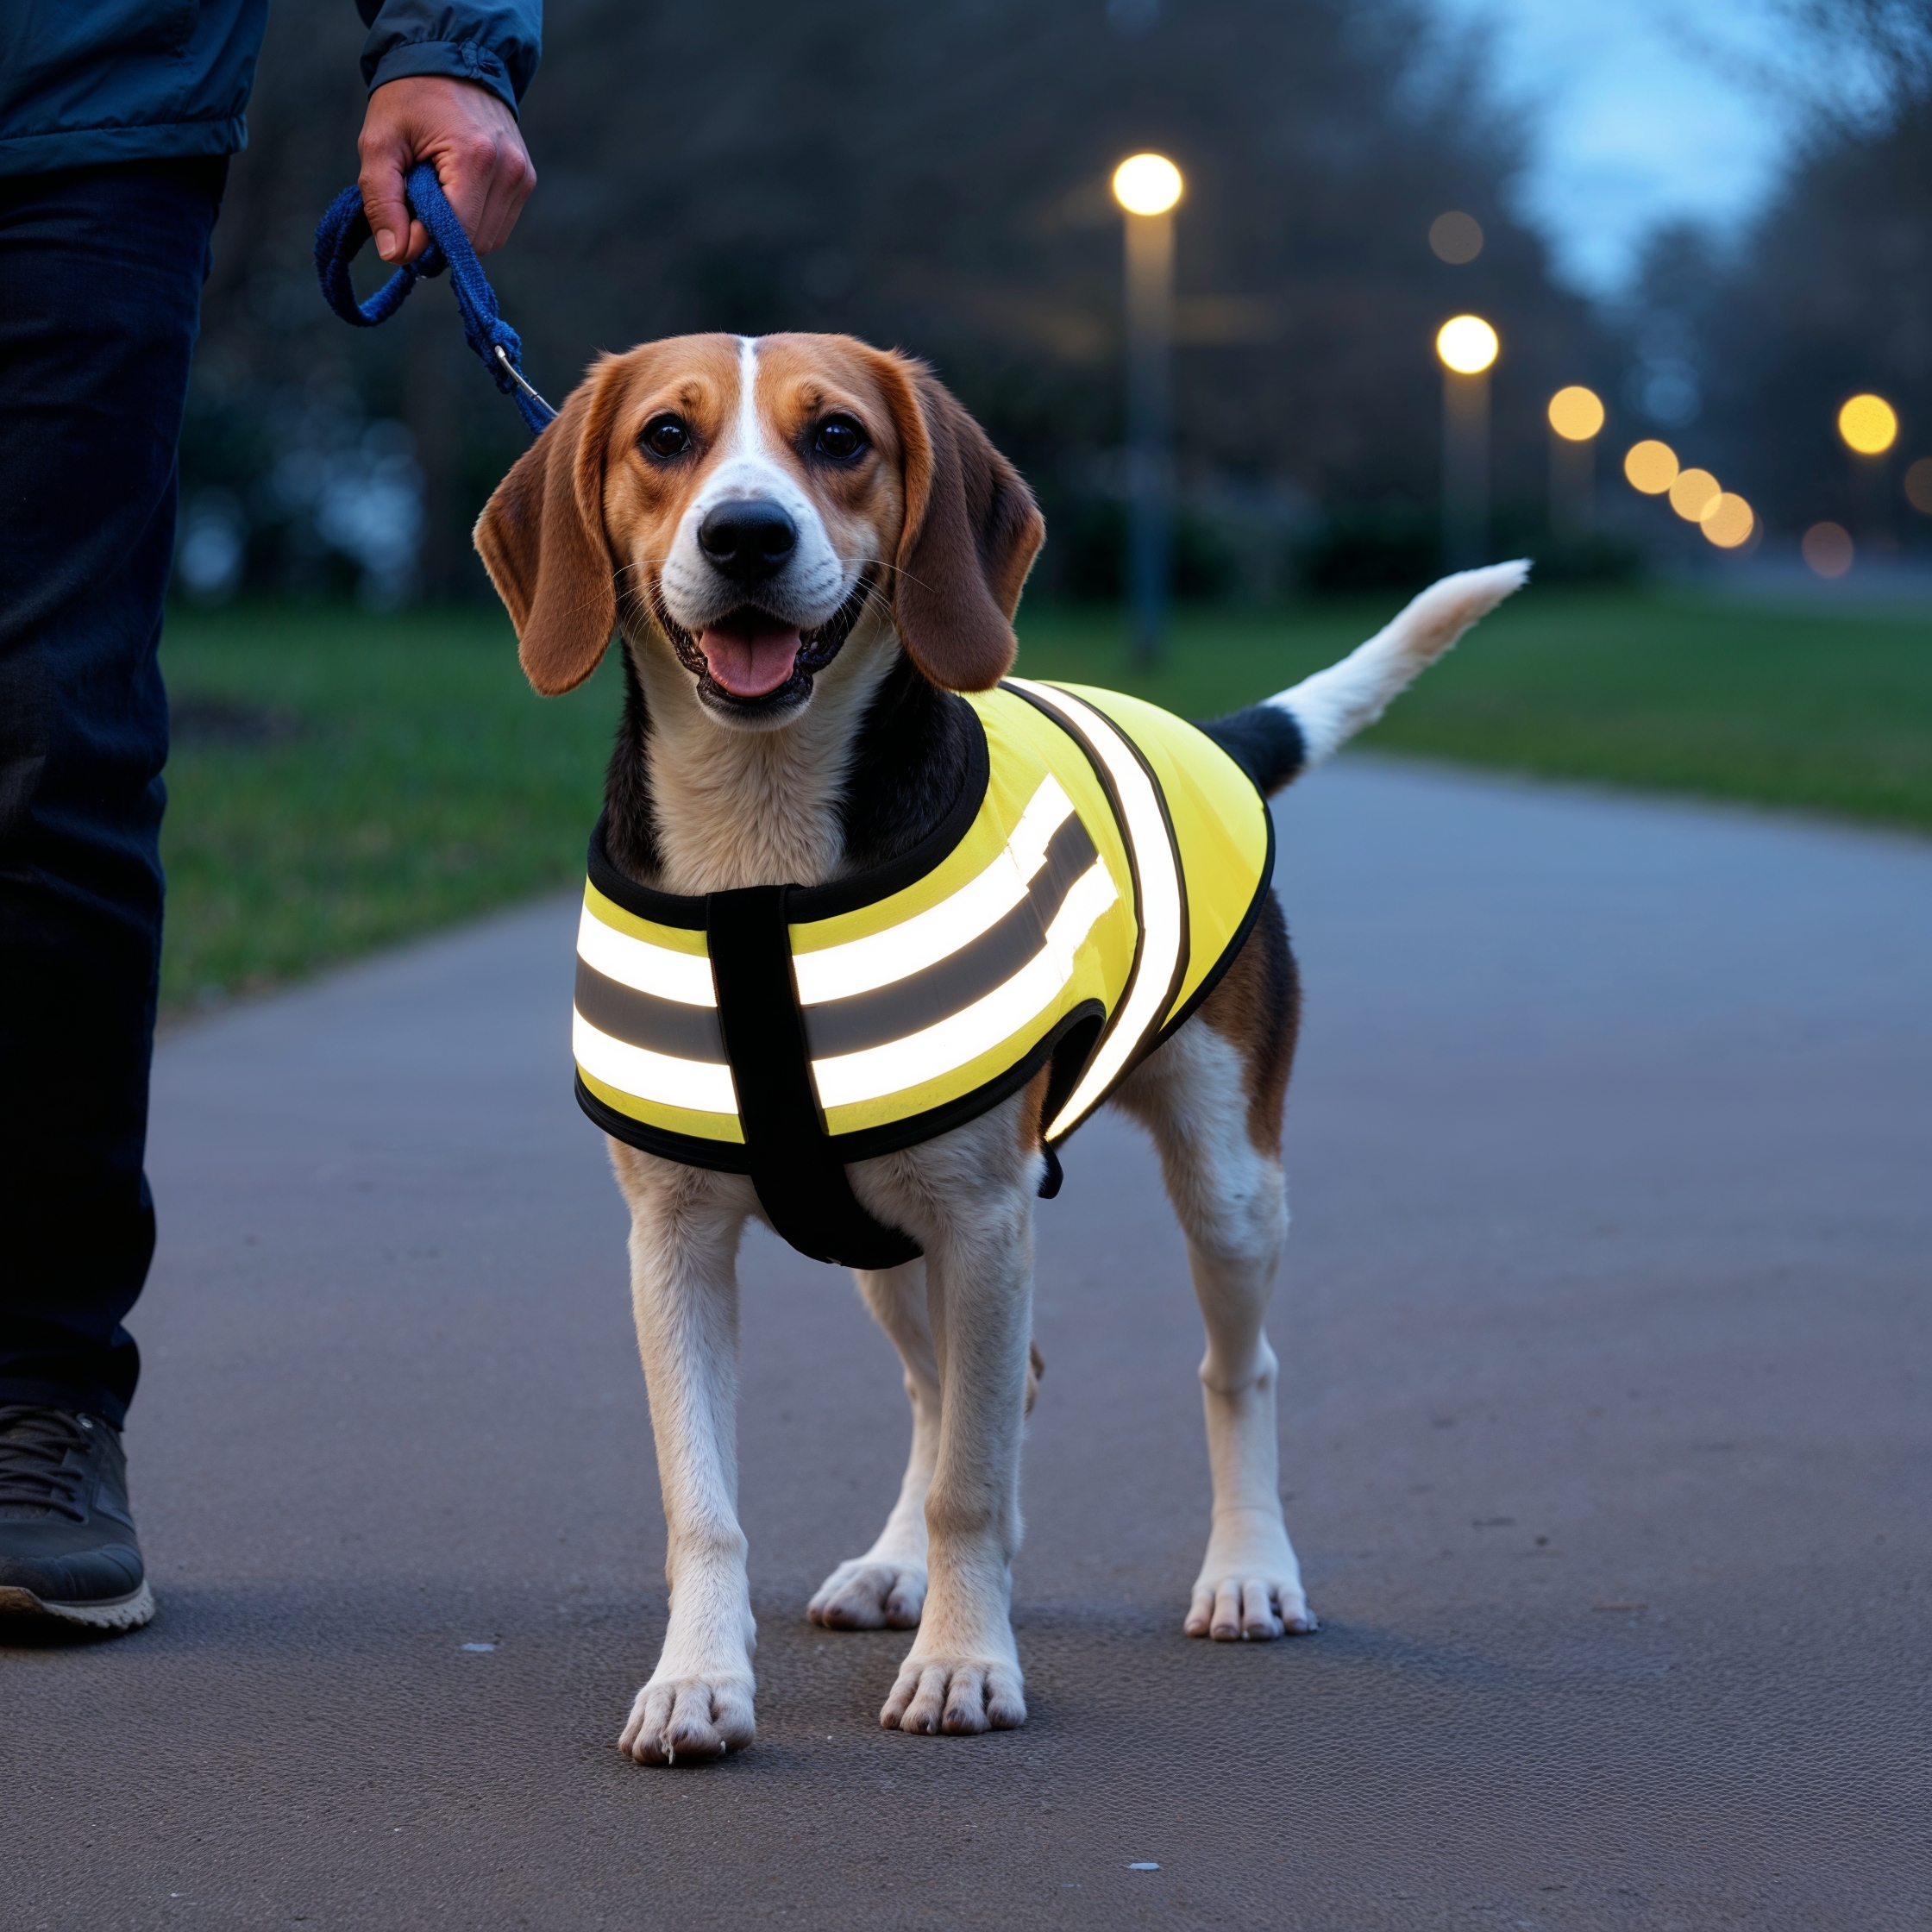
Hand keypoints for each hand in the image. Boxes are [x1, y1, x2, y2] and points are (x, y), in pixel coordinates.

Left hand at [357, 75, 535, 263]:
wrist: (450, 56)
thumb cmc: (409, 96)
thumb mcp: (378, 142)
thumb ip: (381, 200)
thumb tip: (396, 256)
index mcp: (476, 158)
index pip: (457, 235)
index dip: (425, 243)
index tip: (400, 226)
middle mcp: (510, 170)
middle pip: (475, 244)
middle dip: (441, 238)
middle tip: (414, 206)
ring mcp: (523, 176)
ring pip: (490, 240)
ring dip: (457, 231)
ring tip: (436, 193)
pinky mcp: (526, 180)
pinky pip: (498, 225)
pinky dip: (473, 220)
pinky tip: (455, 191)